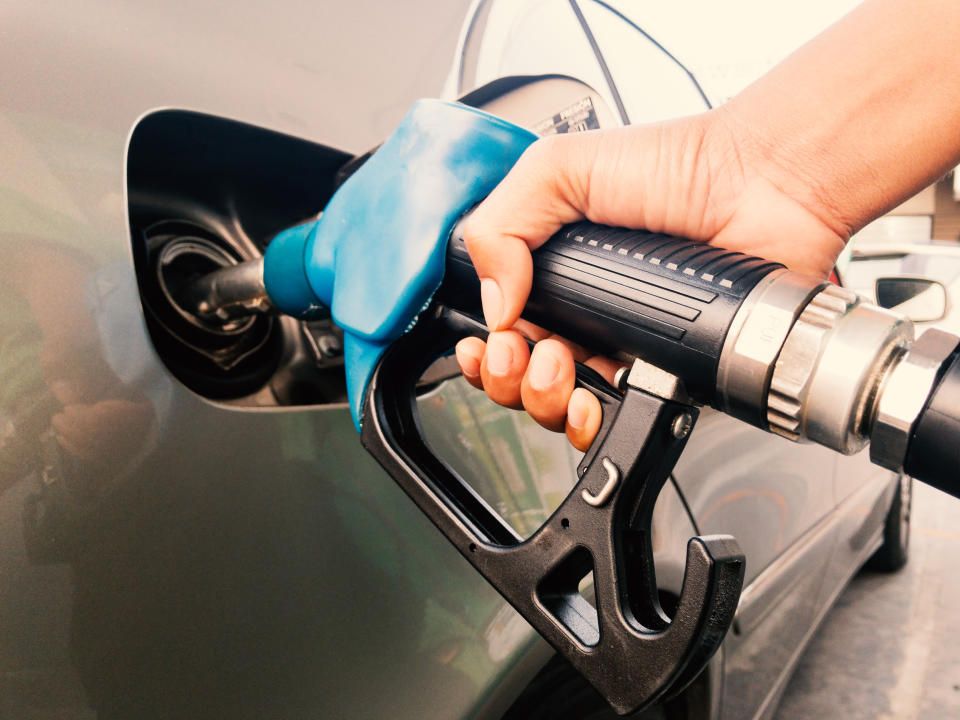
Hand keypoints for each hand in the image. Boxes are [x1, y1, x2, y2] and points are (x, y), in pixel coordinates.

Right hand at [455, 109, 846, 449]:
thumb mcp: (559, 169)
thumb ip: (502, 224)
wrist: (760, 186)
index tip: (484, 344)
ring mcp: (622, 345)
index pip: (499, 328)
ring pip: (558, 406)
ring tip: (558, 366)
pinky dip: (592, 422)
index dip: (484, 348)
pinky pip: (618, 417)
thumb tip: (492, 303)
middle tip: (522, 352)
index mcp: (552, 270)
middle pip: (519, 377)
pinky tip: (590, 400)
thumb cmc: (675, 167)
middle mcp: (583, 312)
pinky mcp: (664, 373)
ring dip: (541, 400)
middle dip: (506, 377)